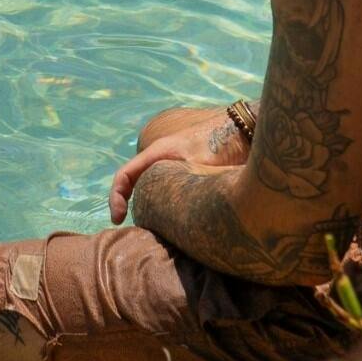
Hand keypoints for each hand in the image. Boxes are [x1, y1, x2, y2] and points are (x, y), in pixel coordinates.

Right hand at [108, 115, 245, 224]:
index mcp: (158, 152)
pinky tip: (177, 220)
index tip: (118, 219)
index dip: (115, 198)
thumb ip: (185, 181)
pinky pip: (167, 189)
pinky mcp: (188, 171)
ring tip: (157, 228)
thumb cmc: (223, 142)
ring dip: (147, 205)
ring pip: (151, 187)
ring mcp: (174, 164)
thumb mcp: (200, 161)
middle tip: (140, 230)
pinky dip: (164, 204)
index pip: (124, 176)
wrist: (245, 130)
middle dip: (131, 205)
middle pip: (135, 183)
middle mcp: (162, 158)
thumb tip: (170, 215)